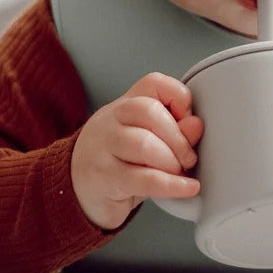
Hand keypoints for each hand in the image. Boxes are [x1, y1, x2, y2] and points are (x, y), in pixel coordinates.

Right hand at [70, 72, 204, 229]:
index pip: (153, 83)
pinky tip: (186, 188)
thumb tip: (196, 125)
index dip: (179, 97)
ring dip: (171, 161)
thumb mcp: (146, 139)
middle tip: (188, 157)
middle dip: (177, 136)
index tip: (189, 119)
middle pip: (148, 111)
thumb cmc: (118, 160)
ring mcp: (104, 148)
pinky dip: (171, 185)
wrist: (75, 188)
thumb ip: (174, 130)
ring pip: (143, 144)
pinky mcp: (104, 178)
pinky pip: (142, 179)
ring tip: (180, 172)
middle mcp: (112, 120)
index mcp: (126, 104)